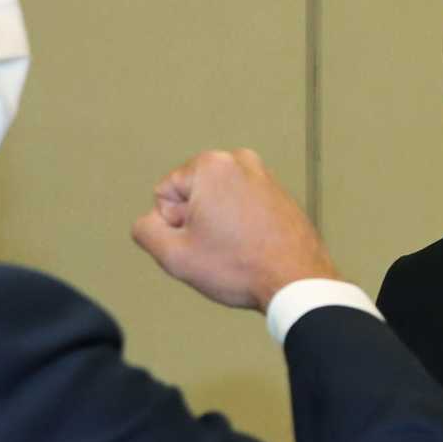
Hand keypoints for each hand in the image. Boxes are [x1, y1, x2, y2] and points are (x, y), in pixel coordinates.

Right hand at [133, 149, 337, 311]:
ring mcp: (263, 175)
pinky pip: (242, 208)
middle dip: (197, 223)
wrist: (297, 281)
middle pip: (192, 195)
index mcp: (210, 165)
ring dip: (219, 226)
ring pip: (217, 204)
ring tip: (237, 248)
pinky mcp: (279, 193)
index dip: (173, 225)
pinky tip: (252, 246)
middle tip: (218, 247)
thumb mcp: (174, 255)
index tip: (200, 241)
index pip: (164, 194)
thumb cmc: (243, 267)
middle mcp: (239, 160)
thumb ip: (145, 231)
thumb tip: (149, 222)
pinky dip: (242, 226)